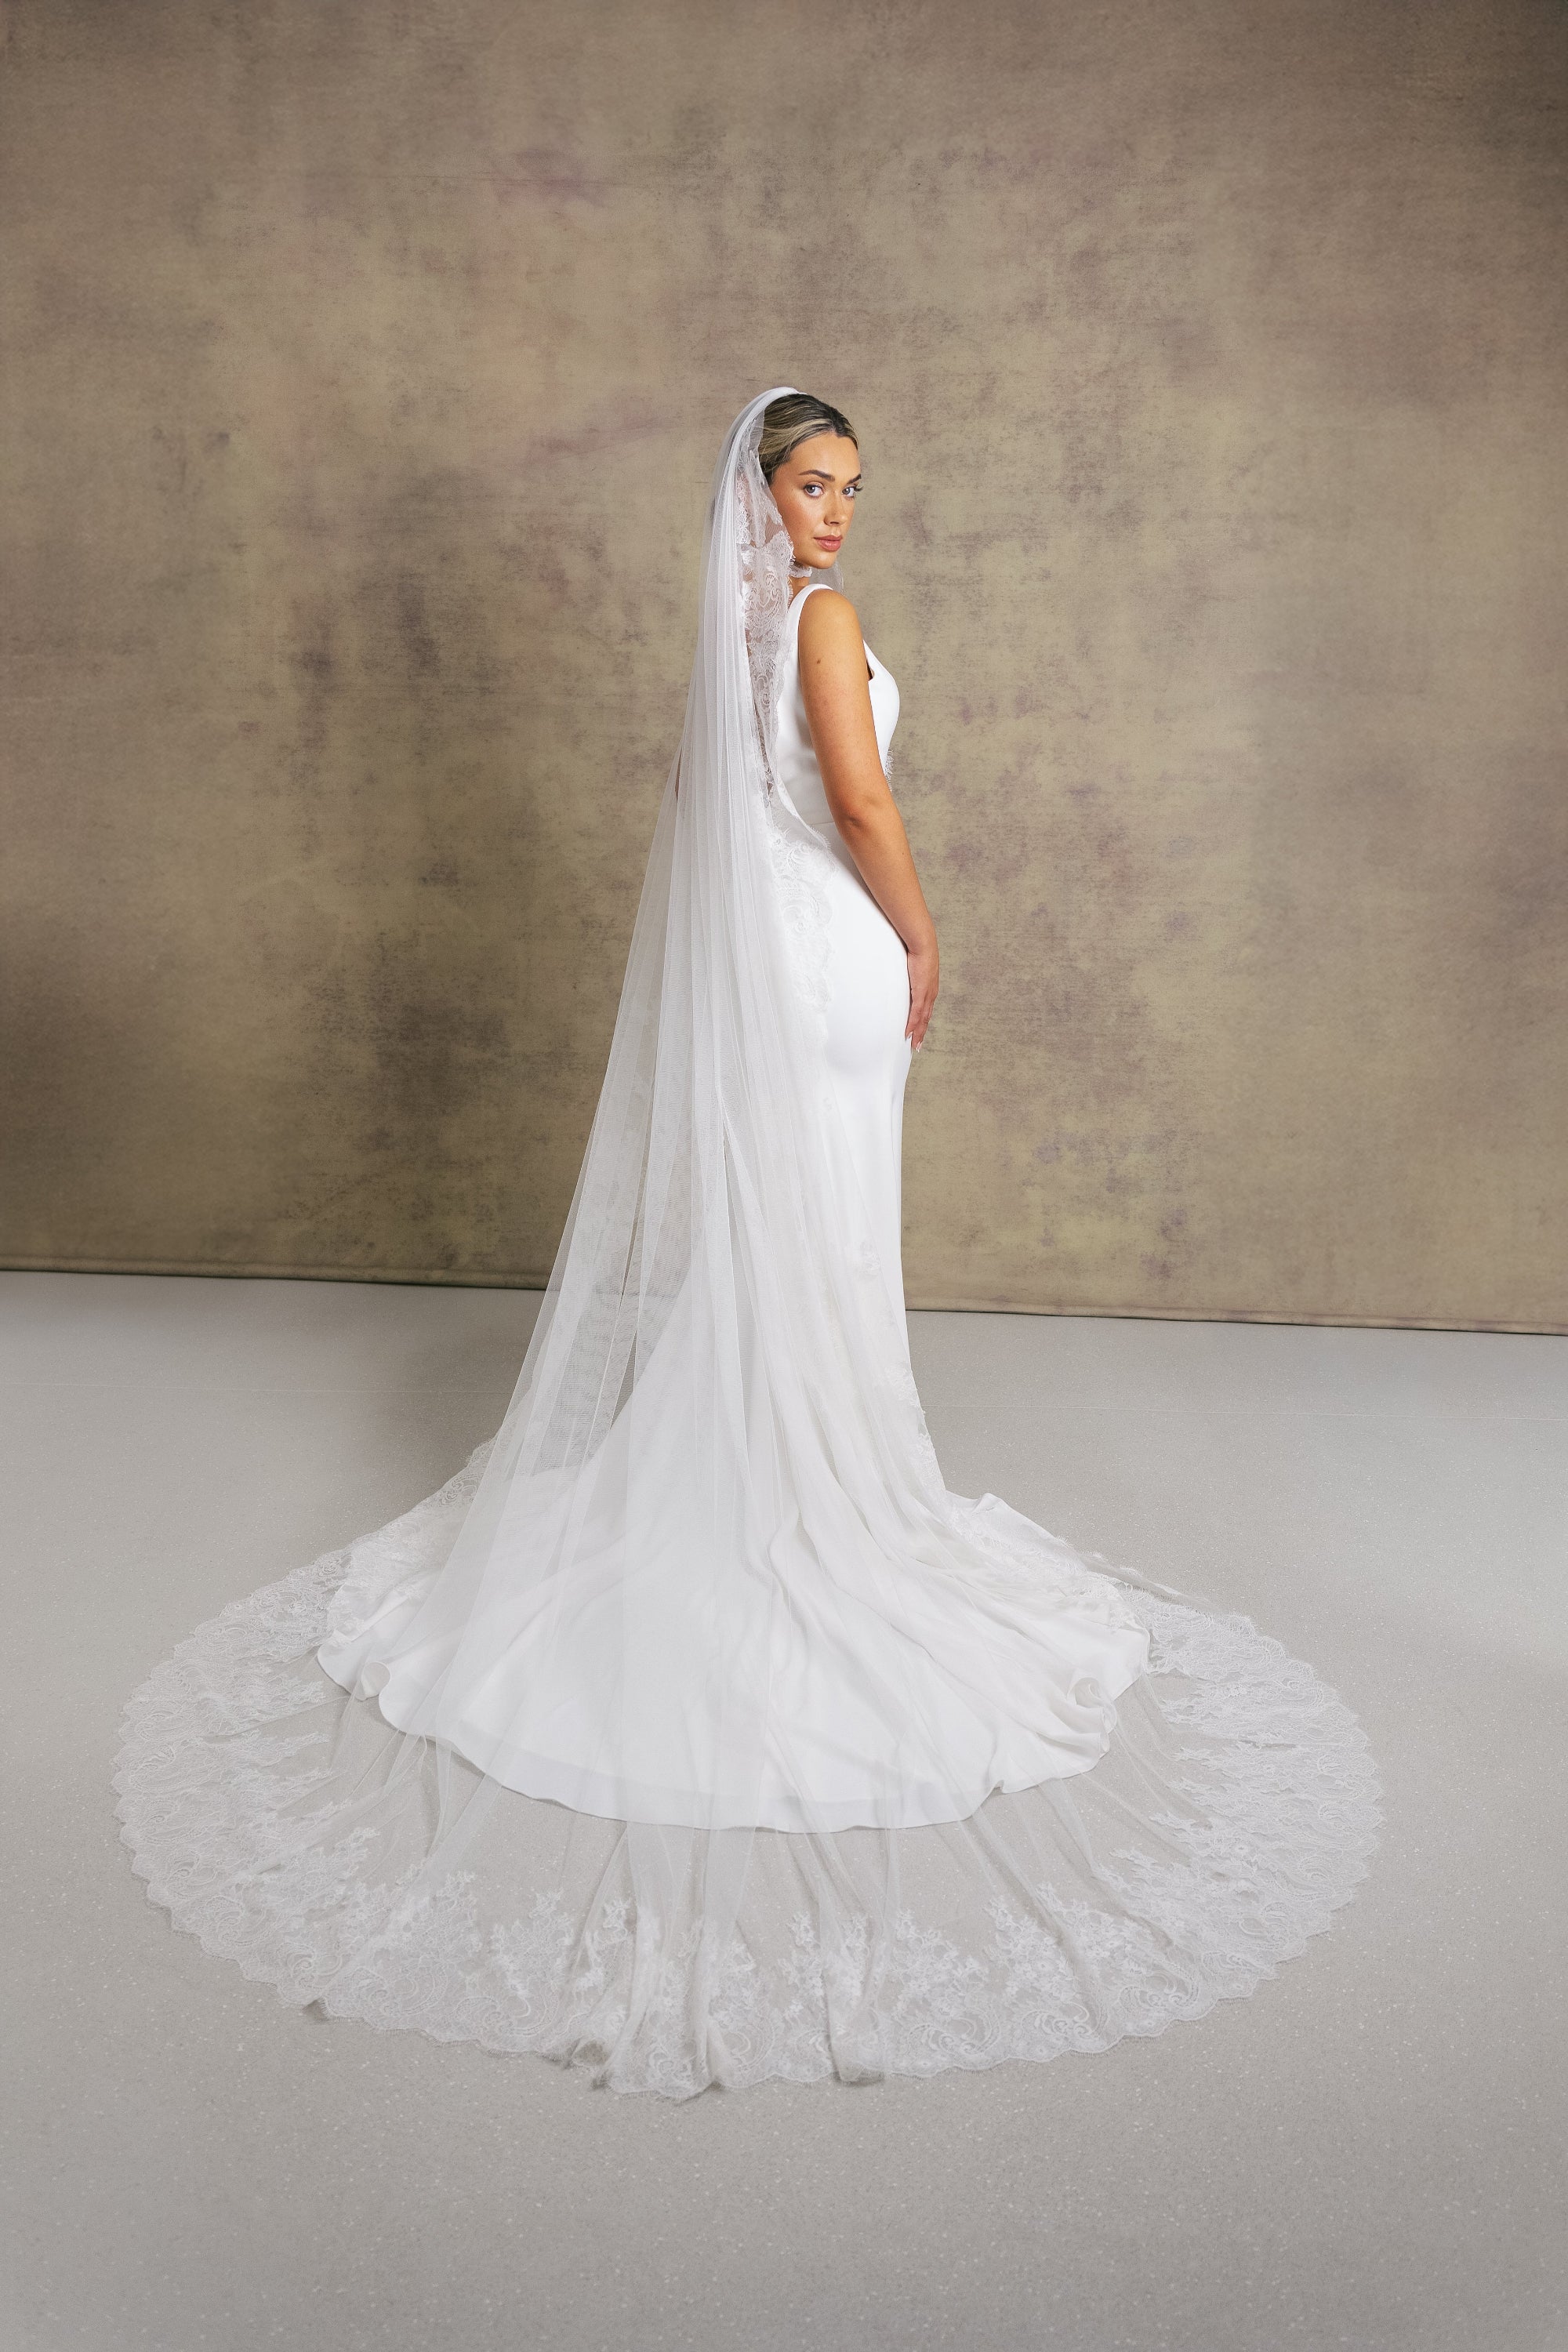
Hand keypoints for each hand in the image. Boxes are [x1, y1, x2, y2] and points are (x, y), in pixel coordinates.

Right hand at [906, 934, 937, 1051]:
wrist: (922, 941)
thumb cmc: (916, 947)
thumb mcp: (911, 961)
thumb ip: (907, 969)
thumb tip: (900, 967)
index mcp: (929, 986)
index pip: (926, 1008)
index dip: (922, 1021)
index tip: (919, 1031)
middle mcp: (930, 992)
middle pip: (926, 1017)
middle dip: (921, 1032)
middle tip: (917, 1045)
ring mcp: (927, 994)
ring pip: (923, 1019)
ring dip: (918, 1033)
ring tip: (914, 1045)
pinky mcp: (921, 992)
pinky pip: (916, 1013)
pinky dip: (913, 1025)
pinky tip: (909, 1034)